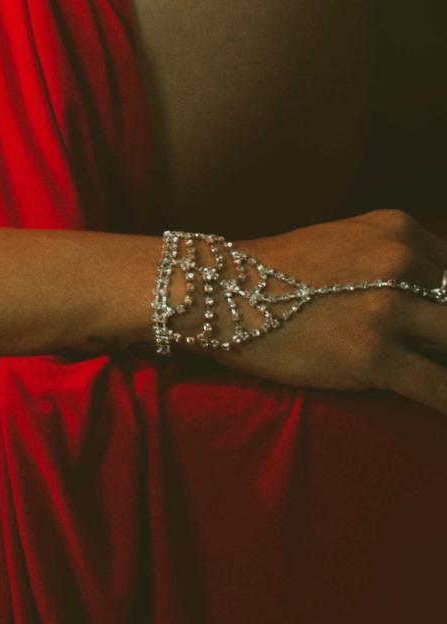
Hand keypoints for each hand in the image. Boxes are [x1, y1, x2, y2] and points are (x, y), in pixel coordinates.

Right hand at [189, 208, 446, 416]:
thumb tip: (433, 306)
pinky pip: (439, 389)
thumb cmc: (275, 272)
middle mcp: (401, 261)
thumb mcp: (344, 245)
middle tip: (430, 349)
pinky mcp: (373, 353)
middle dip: (445, 334)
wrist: (216, 289)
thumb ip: (392, 264)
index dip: (445, 307)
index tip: (432, 326)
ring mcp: (388, 308)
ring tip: (436, 374)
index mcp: (397, 231)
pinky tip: (443, 408)